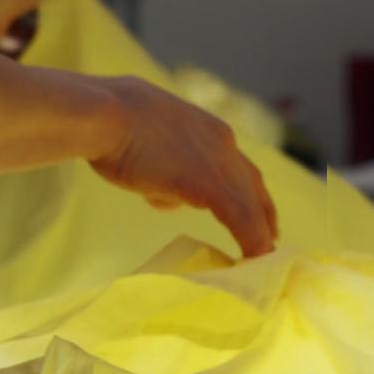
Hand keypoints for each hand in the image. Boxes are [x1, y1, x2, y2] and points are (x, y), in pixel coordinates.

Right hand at [89, 77, 279, 257]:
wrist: (104, 115)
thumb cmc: (111, 125)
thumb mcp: (145, 146)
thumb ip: (163, 173)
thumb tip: (168, 198)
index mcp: (207, 130)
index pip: (239, 166)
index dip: (249, 192)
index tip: (255, 214)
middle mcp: (222, 142)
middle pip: (253, 185)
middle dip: (263, 213)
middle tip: (269, 239)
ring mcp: (218, 162)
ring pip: (250, 204)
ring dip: (258, 233)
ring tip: (262, 258)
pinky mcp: (209, 183)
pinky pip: (240, 218)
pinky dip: (251, 241)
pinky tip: (255, 258)